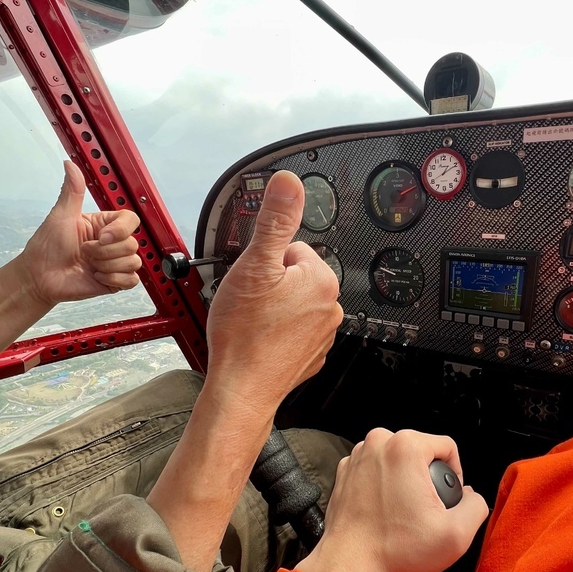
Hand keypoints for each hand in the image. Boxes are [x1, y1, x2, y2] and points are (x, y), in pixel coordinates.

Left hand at [19, 161, 141, 306]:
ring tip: (89, 265)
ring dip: (107, 265)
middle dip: (105, 251)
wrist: (40, 278)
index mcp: (104, 225)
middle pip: (132, 243)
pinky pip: (131, 279)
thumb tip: (69, 164)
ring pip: (133, 261)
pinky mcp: (116, 281)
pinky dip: (113, 279)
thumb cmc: (47, 247)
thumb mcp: (61, 216)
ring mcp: (116, 262)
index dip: (121, 229)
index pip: (130, 220)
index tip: (102, 236)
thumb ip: (72, 191)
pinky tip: (97, 277)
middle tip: (85, 252)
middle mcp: (113, 243)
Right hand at [204, 170, 342, 413]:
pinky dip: (274, 333)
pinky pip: (291, 331)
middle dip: (269, 285)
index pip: (291, 249)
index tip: (254, 282)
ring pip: (290, 304)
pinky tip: (259, 341)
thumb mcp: (254, 265)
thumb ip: (274, 220)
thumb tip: (289, 183)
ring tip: (252, 324)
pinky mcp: (310, 355)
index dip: (265, 262)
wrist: (242, 389)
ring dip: (271, 309)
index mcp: (321, 279)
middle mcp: (330, 306)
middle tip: (250, 304)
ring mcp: (322, 334)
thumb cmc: (244, 334)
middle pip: (292, 276)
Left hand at [296, 428, 488, 571]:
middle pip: (421, 451)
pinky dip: (383, 486)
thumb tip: (470, 496)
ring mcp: (357, 456)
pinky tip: (383, 513)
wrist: (348, 566)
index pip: (447, 446)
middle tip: (423, 511)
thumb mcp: (456, 534)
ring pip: (397, 460)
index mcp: (404, 446)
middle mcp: (377, 443)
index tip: (446, 500)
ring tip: (402, 513)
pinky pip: (375, 470)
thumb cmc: (395, 549)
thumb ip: (476, 506)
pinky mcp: (344, 472)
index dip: (455, 474)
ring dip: (405, 481)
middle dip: (428, 477)